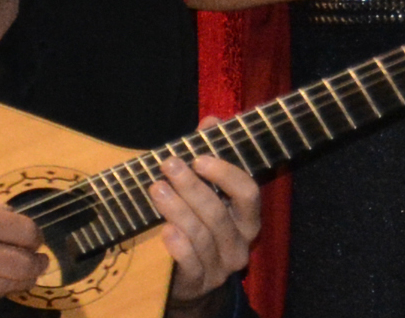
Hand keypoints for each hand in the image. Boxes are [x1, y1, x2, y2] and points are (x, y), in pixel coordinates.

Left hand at [153, 137, 264, 309]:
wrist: (192, 282)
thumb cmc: (200, 226)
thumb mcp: (209, 192)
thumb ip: (212, 157)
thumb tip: (212, 120)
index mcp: (247, 219)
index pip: (248, 193)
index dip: (225, 173)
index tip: (198, 157)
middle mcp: (240, 244)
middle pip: (219, 213)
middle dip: (192, 187)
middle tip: (168, 165)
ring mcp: (221, 267)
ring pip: (202, 236)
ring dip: (178, 209)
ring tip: (156, 189)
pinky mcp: (199, 284)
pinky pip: (192, 264)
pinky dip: (179, 246)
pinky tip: (165, 230)